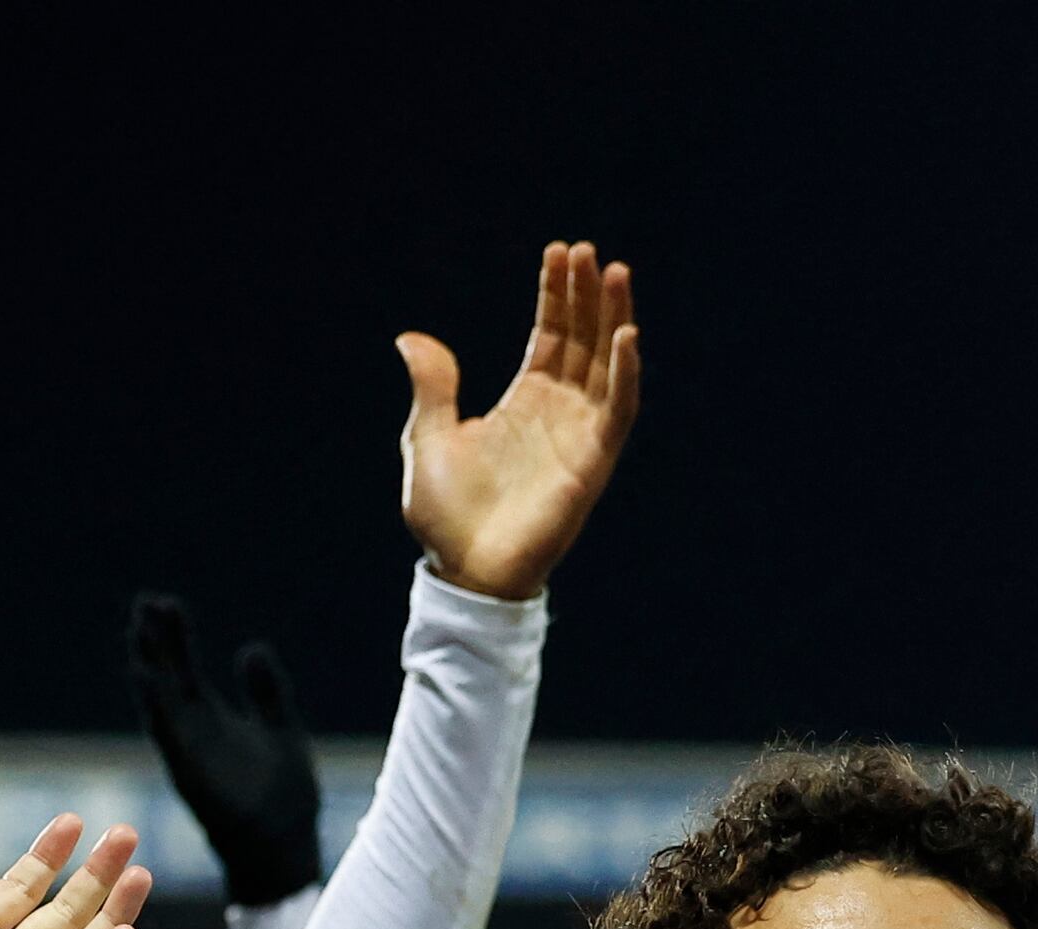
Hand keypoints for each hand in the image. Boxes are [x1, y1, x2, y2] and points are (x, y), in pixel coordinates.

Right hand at [127, 595, 323, 904]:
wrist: (286, 848)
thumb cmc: (284, 799)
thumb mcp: (280, 729)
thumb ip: (266, 691)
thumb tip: (252, 647)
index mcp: (213, 722)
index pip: (186, 670)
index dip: (175, 638)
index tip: (163, 603)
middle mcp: (194, 735)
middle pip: (168, 679)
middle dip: (156, 643)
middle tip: (143, 603)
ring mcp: (190, 755)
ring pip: (161, 704)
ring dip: (150, 669)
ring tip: (138, 632)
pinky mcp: (192, 775)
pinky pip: (169, 736)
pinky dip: (157, 706)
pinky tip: (148, 676)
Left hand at [399, 240, 642, 601]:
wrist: (465, 569)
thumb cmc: (446, 513)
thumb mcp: (429, 435)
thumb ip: (433, 385)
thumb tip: (411, 337)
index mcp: (523, 402)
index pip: (550, 336)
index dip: (556, 295)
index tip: (559, 253)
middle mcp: (557, 412)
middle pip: (582, 340)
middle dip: (588, 294)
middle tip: (591, 250)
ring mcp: (578, 435)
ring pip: (606, 365)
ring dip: (613, 319)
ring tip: (616, 274)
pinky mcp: (592, 462)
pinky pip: (617, 410)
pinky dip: (625, 374)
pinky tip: (626, 335)